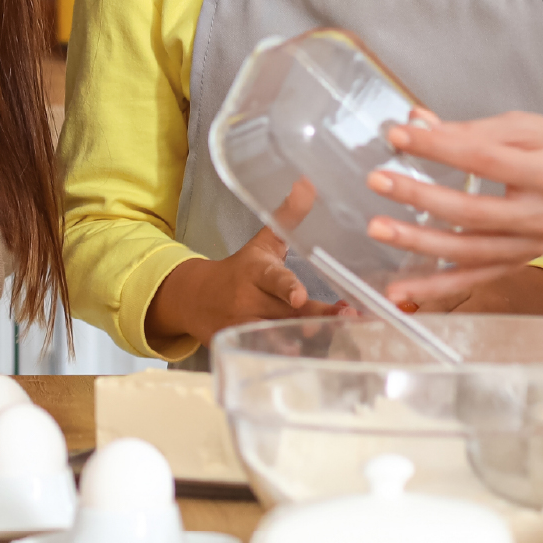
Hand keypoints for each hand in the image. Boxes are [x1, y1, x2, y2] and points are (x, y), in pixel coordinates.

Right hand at [147, 225, 329, 352]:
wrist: (196, 300)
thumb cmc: (240, 270)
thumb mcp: (263, 243)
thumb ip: (287, 216)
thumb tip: (307, 182)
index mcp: (255, 272)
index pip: (272, 278)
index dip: (286, 287)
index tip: (299, 296)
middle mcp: (249, 301)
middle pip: (287, 311)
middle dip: (316, 316)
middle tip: (346, 317)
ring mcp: (245, 327)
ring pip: (281, 336)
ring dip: (308, 340)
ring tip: (337, 339)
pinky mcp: (243, 347)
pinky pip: (272, 354)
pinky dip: (293, 358)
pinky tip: (318, 360)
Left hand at [364, 112, 542, 306]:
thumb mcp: (527, 127)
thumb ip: (471, 131)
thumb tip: (416, 124)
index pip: (484, 158)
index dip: (438, 147)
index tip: (398, 135)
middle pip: (473, 211)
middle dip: (420, 196)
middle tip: (378, 179)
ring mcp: (532, 246)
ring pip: (468, 252)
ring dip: (418, 244)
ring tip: (379, 229)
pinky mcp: (521, 263)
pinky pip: (473, 280)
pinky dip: (435, 287)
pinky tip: (400, 290)